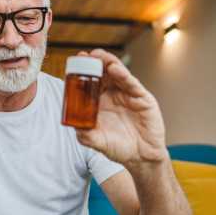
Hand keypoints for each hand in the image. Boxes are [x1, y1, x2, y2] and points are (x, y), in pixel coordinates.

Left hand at [75, 49, 168, 166]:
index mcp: (101, 102)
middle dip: (95, 62)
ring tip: (99, 56)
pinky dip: (123, 75)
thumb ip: (85, 135)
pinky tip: (114, 69)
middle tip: (86, 55)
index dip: (84, 71)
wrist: (140, 159)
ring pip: (119, 74)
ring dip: (109, 63)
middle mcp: (115, 95)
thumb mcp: (97, 141)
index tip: (75, 62)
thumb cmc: (118, 148)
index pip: (91, 81)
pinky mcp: (143, 99)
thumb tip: (73, 126)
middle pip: (104, 73)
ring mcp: (129, 95)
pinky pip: (132, 84)